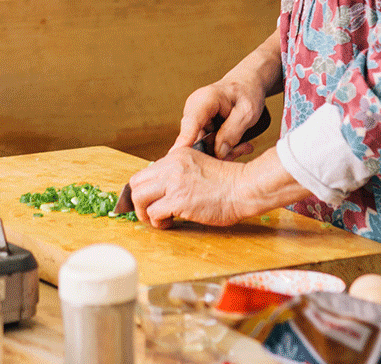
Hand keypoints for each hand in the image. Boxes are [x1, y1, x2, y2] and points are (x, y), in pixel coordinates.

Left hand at [127, 147, 247, 227]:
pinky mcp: (179, 200)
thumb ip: (180, 173)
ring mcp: (174, 182)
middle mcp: (172, 166)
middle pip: (136, 183)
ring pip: (139, 197)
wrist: (243, 189)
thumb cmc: (228, 183)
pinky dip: (157, 222)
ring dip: (144, 213)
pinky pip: (153, 213)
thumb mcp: (199, 166)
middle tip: (148, 213)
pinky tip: (169, 223)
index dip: (144, 190)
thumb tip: (163, 190)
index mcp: (177, 156)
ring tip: (158, 220)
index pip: (146, 173)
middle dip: (138, 202)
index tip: (148, 202)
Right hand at [173, 29, 281, 159]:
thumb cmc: (247, 92)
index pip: (191, 123)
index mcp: (203, 100)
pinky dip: (223, 150)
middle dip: (216, 153)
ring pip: (202, 148)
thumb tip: (219, 153)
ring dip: (223, 152)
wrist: (247, 84)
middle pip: (194, 141)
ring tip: (244, 146)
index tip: (176, 156)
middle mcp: (194, 111)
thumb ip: (233, 131)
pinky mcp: (200, 130)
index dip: (184, 141)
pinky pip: (207, 146)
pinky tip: (239, 145)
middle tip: (241, 150)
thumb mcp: (247, 111)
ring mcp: (195, 122)